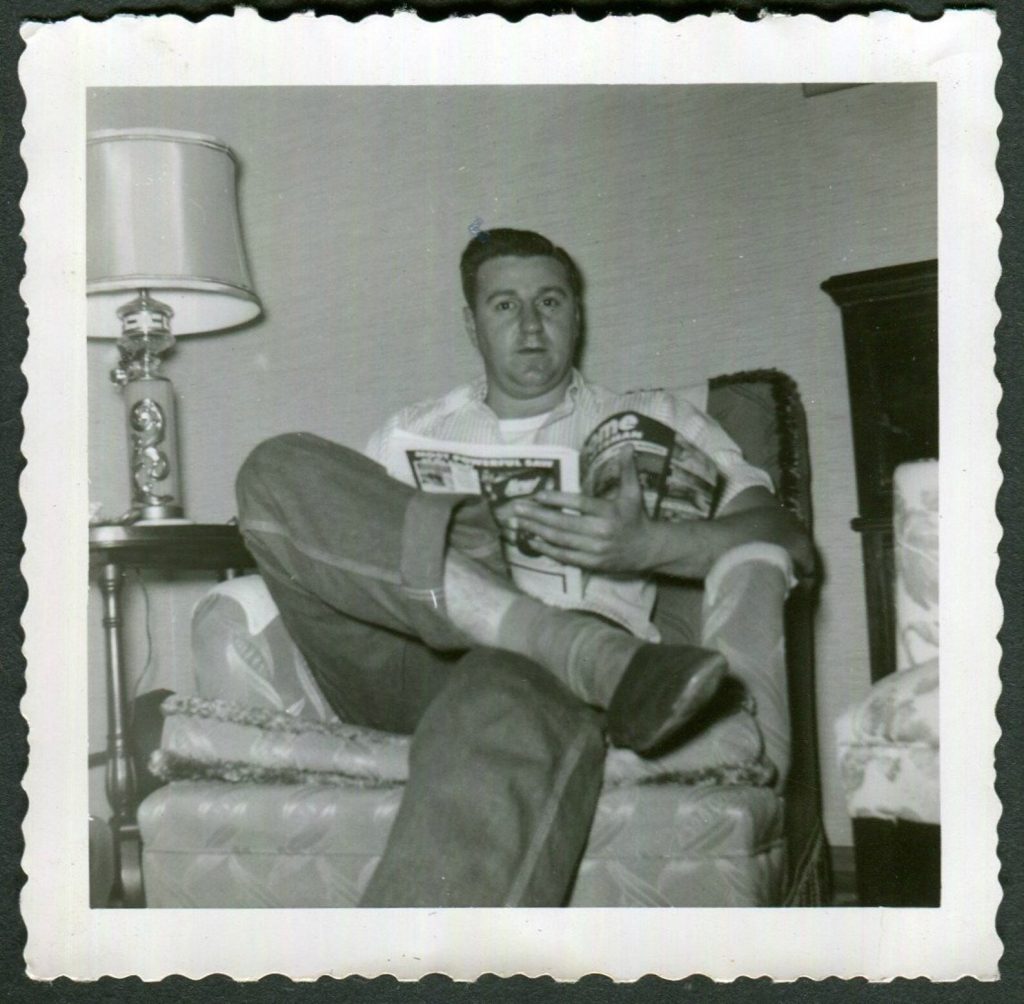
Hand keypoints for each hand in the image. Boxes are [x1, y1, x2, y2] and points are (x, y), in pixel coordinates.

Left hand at [496, 447, 658, 572]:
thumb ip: (627, 469)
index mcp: (609, 512)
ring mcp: (595, 550)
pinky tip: (532, 541)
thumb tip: (626, 445)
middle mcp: (600, 532)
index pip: (579, 505)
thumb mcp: (634, 492)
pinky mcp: (592, 563)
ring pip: (561, 540)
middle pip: (564, 523)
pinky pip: (565, 556)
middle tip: (516, 508)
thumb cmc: (636, 517)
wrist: (647, 549)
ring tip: (519, 523)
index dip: (558, 500)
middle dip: (537, 516)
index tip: (538, 495)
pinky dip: (547, 550)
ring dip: (537, 531)